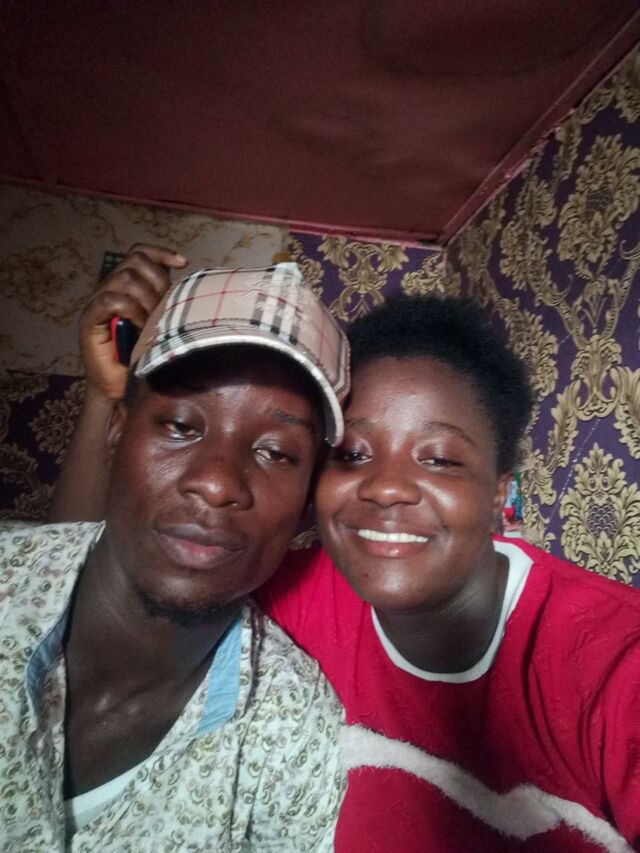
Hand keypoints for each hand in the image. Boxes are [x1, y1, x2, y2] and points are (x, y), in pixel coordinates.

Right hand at [80, 244, 187, 399]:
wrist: (120, 386)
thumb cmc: (142, 355)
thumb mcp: (161, 322)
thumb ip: (166, 300)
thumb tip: (187, 282)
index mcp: (127, 285)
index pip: (140, 252)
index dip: (161, 253)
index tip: (183, 263)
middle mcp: (110, 287)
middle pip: (135, 261)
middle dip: (157, 281)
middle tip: (163, 308)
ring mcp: (98, 301)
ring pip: (124, 277)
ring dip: (146, 298)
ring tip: (152, 322)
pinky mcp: (90, 318)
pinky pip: (110, 299)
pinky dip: (130, 310)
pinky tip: (139, 328)